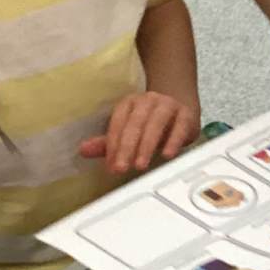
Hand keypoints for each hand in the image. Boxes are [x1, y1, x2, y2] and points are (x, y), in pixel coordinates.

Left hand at [80, 92, 201, 173]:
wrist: (181, 109)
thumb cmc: (151, 124)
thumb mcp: (129, 133)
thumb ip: (108, 144)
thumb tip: (83, 150)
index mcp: (129, 103)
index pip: (117, 123)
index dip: (112, 145)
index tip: (110, 165)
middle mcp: (147, 101)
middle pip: (135, 123)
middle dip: (127, 148)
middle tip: (121, 168)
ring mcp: (168, 105)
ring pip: (155, 123)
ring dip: (147, 145)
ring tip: (140, 165)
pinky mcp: (186, 114)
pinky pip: (180, 126)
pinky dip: (173, 141)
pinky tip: (167, 154)